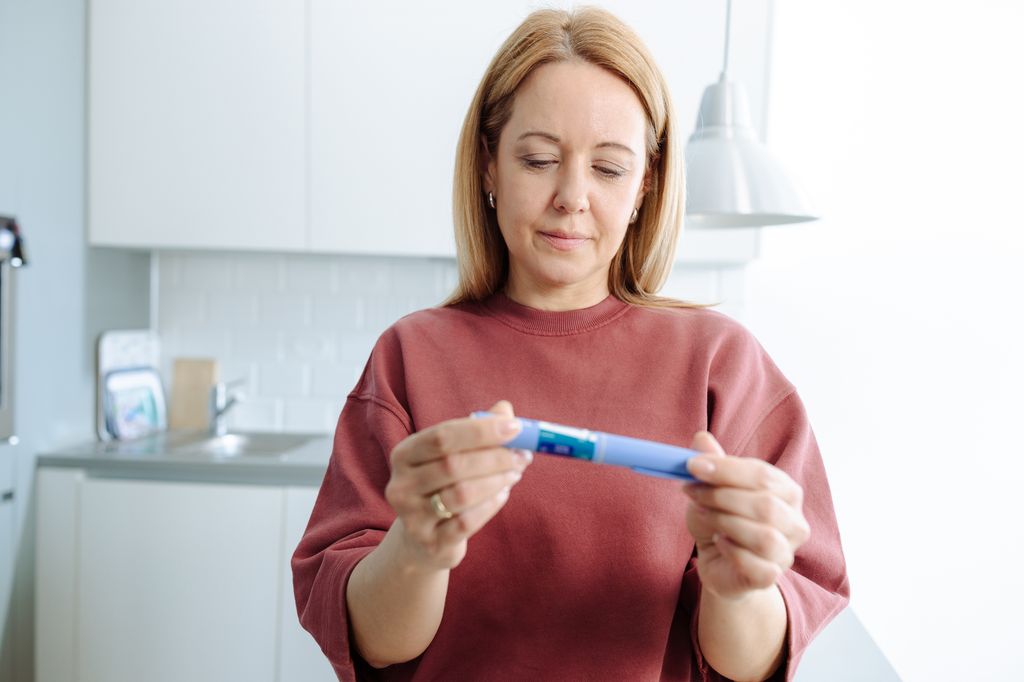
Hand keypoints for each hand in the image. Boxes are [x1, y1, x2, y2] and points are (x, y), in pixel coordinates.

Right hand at [385, 400, 531, 571]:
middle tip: (522, 455)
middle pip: (453, 465)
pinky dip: (491, 505)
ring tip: (514, 473)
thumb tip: (506, 411)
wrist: (421, 539)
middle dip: (495, 457)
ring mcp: (413, 517)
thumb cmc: (442, 485)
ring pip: (462, 494)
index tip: (515, 427)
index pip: (442, 436)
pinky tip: (502, 494)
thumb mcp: (453, 454)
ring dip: (497, 480)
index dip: (481, 431)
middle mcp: (401, 485)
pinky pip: (468, 522)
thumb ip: (477, 429)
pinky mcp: (431, 543)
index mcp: (404, 454)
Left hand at [682, 431, 810, 600]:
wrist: (718, 563)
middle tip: (691, 491)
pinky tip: (719, 542)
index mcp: (786, 491)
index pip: (763, 475)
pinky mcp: (772, 577)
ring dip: (725, 522)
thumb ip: (712, 464)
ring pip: (764, 536)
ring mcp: (787, 551)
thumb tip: (701, 437)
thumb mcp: (710, 487)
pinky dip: (732, 551)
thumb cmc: (720, 520)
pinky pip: (757, 565)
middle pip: (766, 505)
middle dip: (721, 496)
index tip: (692, 465)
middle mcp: (795, 521)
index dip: (726, 469)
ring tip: (704, 516)